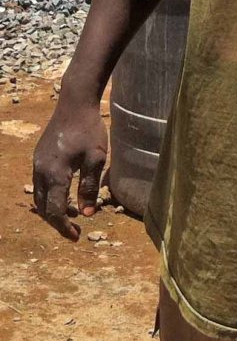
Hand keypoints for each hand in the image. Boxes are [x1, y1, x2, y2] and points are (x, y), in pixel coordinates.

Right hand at [32, 103, 107, 240]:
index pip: (55, 210)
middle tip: (74, 229)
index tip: (76, 236)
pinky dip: (50, 195)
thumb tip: (88, 214)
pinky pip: (40, 184)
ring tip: (73, 214)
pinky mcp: (39, 157)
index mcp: (55, 174)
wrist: (74, 103)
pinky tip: (66, 193)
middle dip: (57, 221)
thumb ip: (89, 187)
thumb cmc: (89, 129)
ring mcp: (37, 163)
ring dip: (53, 208)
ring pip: (39, 196)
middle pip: (43, 207)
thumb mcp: (96, 158)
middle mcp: (40, 171)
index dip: (64, 226)